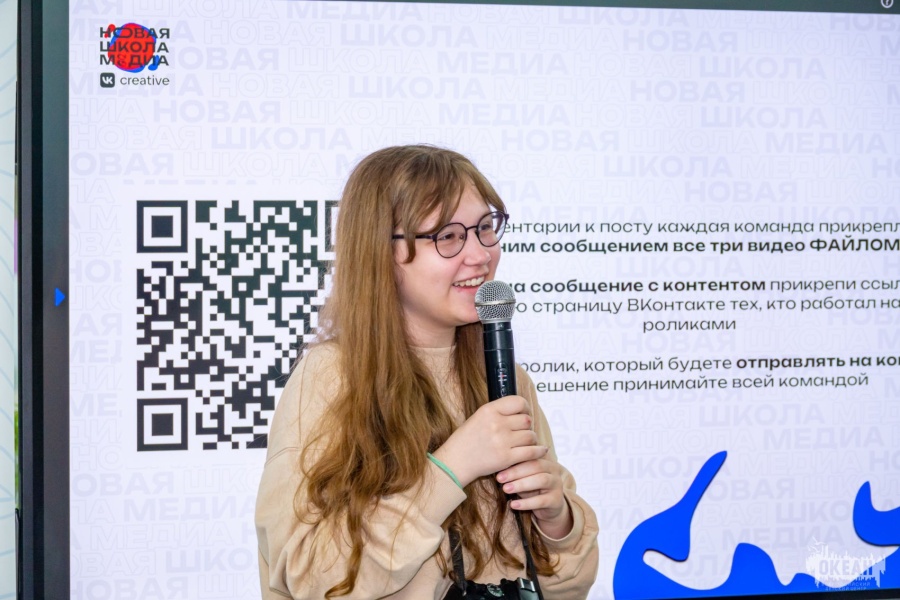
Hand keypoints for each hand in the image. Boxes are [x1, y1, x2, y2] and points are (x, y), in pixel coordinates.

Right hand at [432, 395, 547, 487]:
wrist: (455, 462)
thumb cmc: (466, 440)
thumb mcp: (478, 417)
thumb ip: (498, 412)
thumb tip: (522, 411)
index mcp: (489, 410)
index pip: (518, 402)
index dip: (525, 408)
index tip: (525, 414)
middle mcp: (496, 423)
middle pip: (526, 420)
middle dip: (528, 426)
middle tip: (523, 431)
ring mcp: (502, 441)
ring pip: (530, 436)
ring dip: (531, 439)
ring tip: (524, 443)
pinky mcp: (506, 458)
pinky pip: (531, 452)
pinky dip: (539, 451)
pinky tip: (541, 450)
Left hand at [496, 458, 572, 538]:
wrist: (549, 507)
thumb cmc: (531, 488)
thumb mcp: (523, 478)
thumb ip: (515, 471)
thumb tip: (497, 466)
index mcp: (545, 459)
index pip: (530, 456)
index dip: (514, 460)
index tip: (498, 466)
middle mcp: (553, 470)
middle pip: (536, 466)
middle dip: (516, 472)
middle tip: (499, 478)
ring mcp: (557, 485)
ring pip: (541, 480)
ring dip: (522, 484)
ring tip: (506, 489)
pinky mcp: (556, 500)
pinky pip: (541, 501)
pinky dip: (526, 503)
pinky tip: (514, 505)